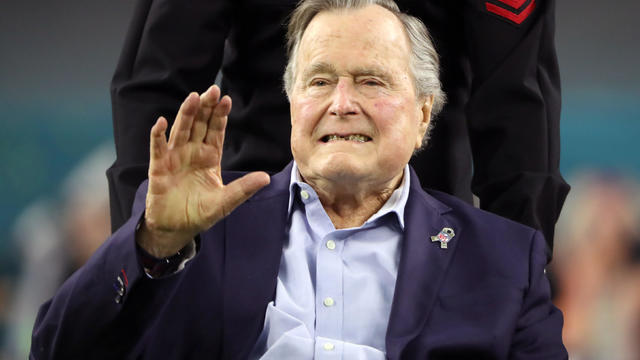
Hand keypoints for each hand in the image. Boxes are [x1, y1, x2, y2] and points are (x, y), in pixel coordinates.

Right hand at [137, 85, 269, 257]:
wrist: (176, 229)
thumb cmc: (200, 213)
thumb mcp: (225, 202)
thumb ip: (243, 189)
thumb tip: (266, 178)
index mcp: (209, 157)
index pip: (215, 131)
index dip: (220, 115)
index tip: (226, 99)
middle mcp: (192, 153)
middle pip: (199, 125)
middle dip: (206, 107)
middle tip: (212, 89)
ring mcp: (174, 158)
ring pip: (181, 131)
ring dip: (186, 114)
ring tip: (193, 98)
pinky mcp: (159, 169)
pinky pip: (157, 149)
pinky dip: (158, 135)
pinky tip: (161, 122)